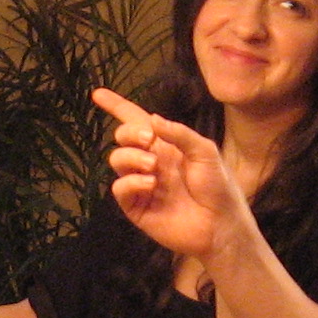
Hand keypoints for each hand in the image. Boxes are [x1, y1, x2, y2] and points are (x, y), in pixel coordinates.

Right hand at [93, 88, 253, 262]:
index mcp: (165, 145)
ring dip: (131, 157)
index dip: (117, 106)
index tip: (98, 94)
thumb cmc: (217, 187)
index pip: (136, 121)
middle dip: (129, 132)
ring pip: (116, 160)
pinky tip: (150, 184)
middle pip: (122, 137)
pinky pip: (120, 188)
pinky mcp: (136, 207)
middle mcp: (150, 162)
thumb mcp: (204, 151)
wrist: (220, 223)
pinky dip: (131, 182)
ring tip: (153, 166)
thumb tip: (152, 119)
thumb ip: (179, 133)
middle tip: (147, 139)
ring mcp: (141, 184)